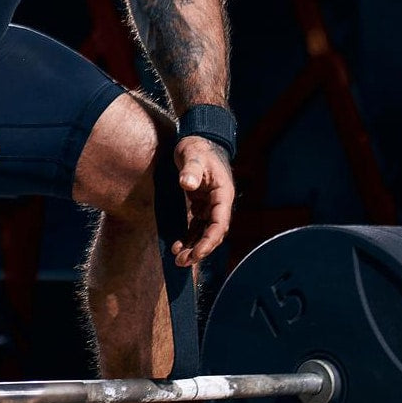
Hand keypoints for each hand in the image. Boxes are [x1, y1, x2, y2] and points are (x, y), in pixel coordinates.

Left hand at [170, 136, 234, 266]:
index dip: (210, 241)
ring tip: (179, 260)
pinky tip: (178, 247)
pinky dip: (189, 237)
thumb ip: (191, 170)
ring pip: (205, 233)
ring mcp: (210, 205)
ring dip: (194, 247)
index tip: (197, 254)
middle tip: (182, 262)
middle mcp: (219, 203)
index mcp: (223, 194)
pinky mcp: (200, 205)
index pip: (220, 223)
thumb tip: (188, 184)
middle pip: (213, 233)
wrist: (198, 140)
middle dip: (200, 249)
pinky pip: (196, 226)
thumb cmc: (197, 147)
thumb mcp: (192, 155)